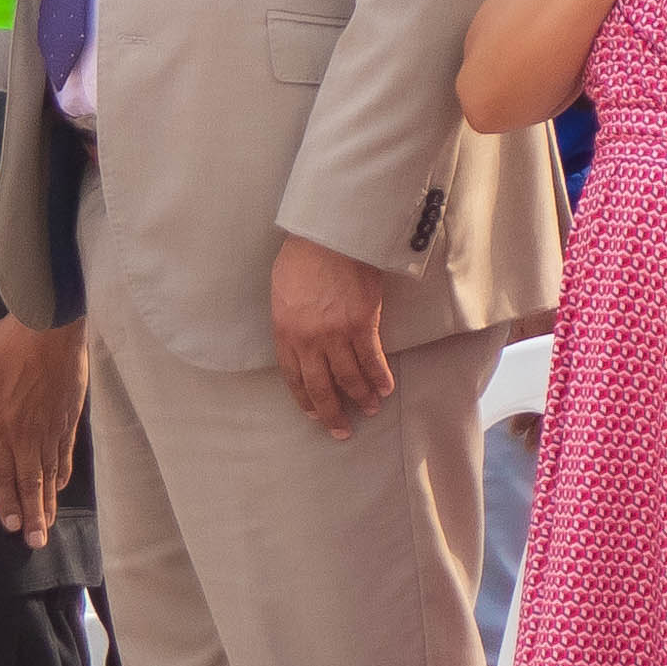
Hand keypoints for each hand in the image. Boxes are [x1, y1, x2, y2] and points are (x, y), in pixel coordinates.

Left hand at [0, 315, 93, 545]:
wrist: (48, 328)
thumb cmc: (4, 348)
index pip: (0, 474)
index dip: (5, 501)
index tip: (9, 525)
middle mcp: (26, 436)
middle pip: (29, 482)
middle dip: (32, 515)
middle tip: (36, 542)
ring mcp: (50, 429)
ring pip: (49, 474)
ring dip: (49, 502)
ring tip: (50, 524)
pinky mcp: (68, 418)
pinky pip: (65, 454)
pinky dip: (63, 473)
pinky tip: (62, 486)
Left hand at [269, 234, 395, 437]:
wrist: (329, 235)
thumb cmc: (302, 256)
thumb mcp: (281, 291)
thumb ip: (288, 320)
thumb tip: (297, 339)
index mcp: (285, 332)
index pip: (294, 377)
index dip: (306, 400)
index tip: (314, 414)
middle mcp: (309, 340)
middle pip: (321, 387)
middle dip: (331, 413)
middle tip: (341, 430)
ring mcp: (336, 334)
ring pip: (349, 378)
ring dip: (360, 397)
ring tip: (368, 409)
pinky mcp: (363, 324)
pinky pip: (372, 360)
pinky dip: (379, 377)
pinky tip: (385, 389)